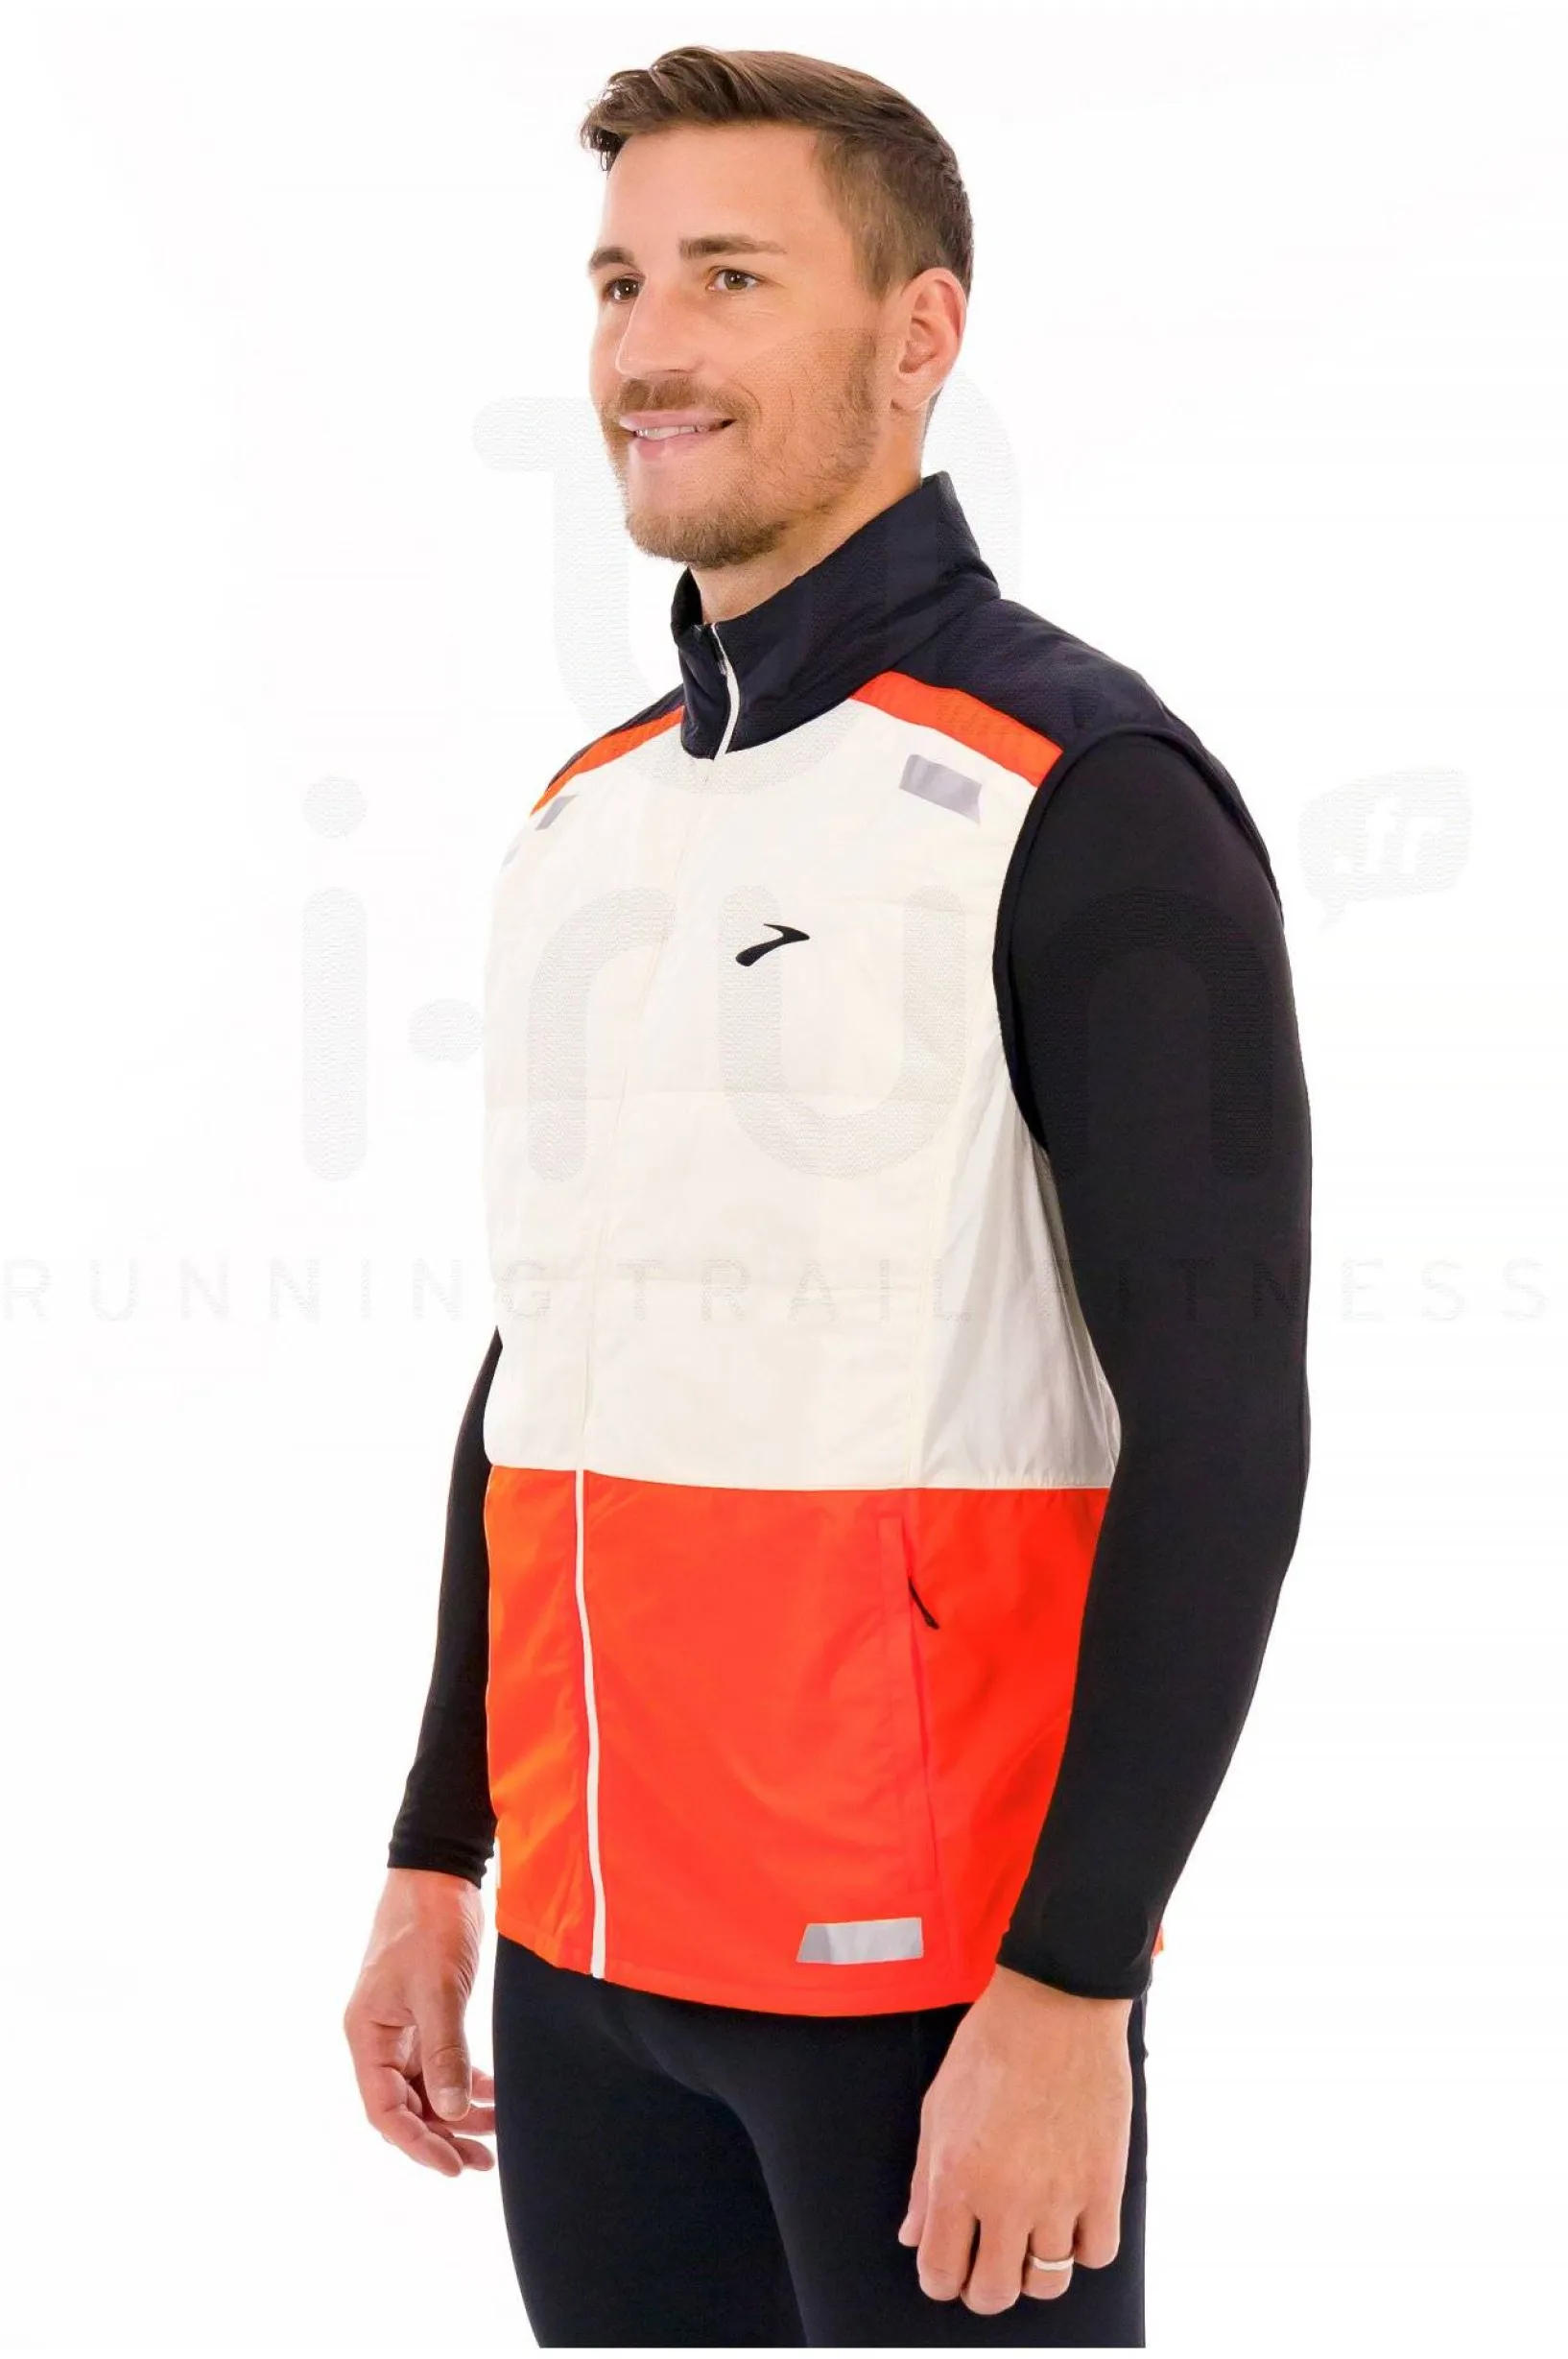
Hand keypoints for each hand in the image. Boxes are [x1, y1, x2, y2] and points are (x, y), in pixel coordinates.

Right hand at [343, 1867, 496, 2176]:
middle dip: (441, 2137)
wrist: (438, 1872)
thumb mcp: (438, 1990)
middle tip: (482, 2163)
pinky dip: (463, 2081)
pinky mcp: (425, 2013)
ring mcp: (401, 2026)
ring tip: (494, 2135)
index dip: (418, 2144)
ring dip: (456, 2113)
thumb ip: (444, 2051)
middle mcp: (378, 2037)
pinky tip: (491, 2094)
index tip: (453, 2166)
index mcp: (367, 2035)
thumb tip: (450, 2111)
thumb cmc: (430, 1925)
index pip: (385, 2110)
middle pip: (405, 2106)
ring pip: (425, 2088)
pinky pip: (439, 2063)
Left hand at [896, 1963, 1133, 2310]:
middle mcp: (1005, 2198)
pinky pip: (1096, 2254)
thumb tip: (913, 2237)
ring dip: (1033, 2270)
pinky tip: (1070, 2217)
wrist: (1055, 2005)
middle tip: (988, 2261)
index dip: (940, 2281)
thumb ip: (922, 2182)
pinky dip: (1082, 2247)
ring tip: (1030, 2238)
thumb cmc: (990, 2047)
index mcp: (955, 2177)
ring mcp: (1059, 2195)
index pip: (939, 2272)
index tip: (948, 2271)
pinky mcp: (1104, 2184)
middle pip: (993, 2293)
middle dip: (984, 2287)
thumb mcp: (937, 2108)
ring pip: (1047, 2283)